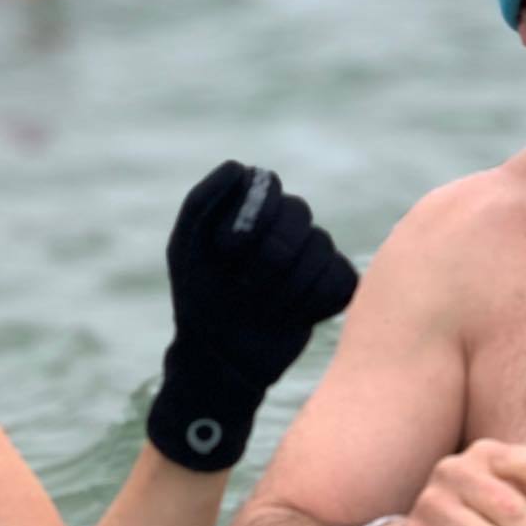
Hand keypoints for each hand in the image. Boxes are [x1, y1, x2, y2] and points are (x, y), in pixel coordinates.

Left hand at [147, 161, 357, 470]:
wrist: (222, 358)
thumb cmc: (199, 298)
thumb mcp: (185, 248)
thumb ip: (202, 200)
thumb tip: (238, 167)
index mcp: (252, 207)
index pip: (267, 184)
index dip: (251, 217)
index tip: (226, 249)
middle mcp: (287, 224)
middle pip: (299, 212)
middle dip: (269, 254)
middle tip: (244, 284)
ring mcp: (314, 254)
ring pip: (320, 247)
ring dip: (285, 284)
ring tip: (263, 306)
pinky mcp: (334, 285)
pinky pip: (340, 279)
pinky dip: (313, 301)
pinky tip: (290, 316)